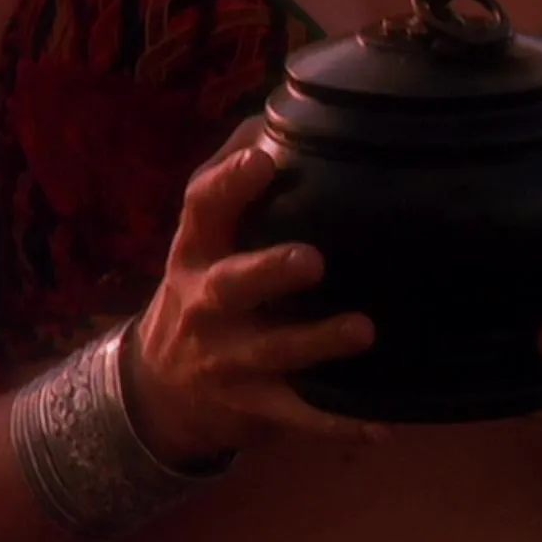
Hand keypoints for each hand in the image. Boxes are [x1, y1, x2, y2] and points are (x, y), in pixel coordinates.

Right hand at [126, 124, 387, 466]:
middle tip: (313, 260)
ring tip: (363, 330)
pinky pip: (298, 418)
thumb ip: (233, 181)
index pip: (203, 208)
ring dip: (318, 343)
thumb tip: (273, 116)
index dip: (230, 183)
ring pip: (274, 352)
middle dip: (269, 271)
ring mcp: (229, 359)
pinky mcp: (253, 406)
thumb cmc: (201, 290)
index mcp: (197, 252)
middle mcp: (207, 304)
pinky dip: (338, 424)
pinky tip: (382, 426)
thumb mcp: (202, 239)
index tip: (265, 159)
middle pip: (232, 285)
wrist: (159, 391)